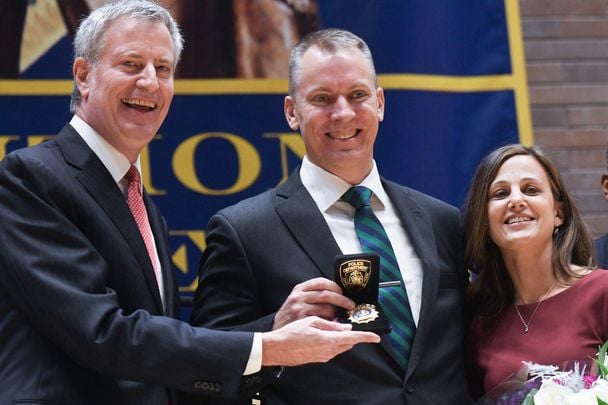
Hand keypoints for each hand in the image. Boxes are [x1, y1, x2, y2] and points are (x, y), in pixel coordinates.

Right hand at [261, 316, 379, 365]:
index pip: (353, 338)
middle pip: (348, 342)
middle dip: (352, 334)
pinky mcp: (319, 359)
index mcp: (329, 340)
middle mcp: (329, 351)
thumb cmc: (292, 333)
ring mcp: (324, 356)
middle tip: (350, 323)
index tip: (376, 337)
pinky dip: (333, 341)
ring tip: (334, 327)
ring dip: (342, 337)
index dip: (366, 337)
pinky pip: (332, 350)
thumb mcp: (312, 322)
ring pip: (340, 346)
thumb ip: (330, 325)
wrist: (278, 349)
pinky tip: (325, 334)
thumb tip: (344, 327)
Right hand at [273, 277, 354, 329]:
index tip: (343, 291)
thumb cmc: (290, 318)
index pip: (321, 282)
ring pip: (326, 308)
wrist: (276, 336)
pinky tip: (334, 325)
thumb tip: (337, 296)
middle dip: (342, 299)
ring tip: (342, 317)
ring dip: (337, 313)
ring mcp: (300, 309)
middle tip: (350, 305)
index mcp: (299, 289)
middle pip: (326, 294)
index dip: (335, 286)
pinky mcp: (303, 322)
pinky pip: (323, 320)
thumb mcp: (297, 301)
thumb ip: (313, 296)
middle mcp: (299, 297)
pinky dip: (331, 322)